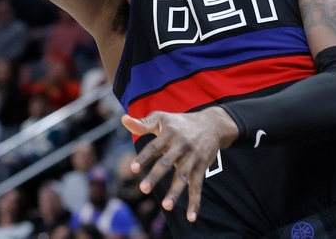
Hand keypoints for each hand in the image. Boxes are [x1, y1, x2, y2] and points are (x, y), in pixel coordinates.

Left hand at [121, 107, 237, 221]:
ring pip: (183, 176)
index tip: (133, 169)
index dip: (144, 157)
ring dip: (176, 191)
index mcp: (169, 134)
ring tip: (166, 206)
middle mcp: (181, 145)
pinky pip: (198, 186)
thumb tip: (123, 119)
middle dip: (156, 176)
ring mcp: (192, 157)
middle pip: (167, 162)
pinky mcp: (201, 168)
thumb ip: (142, 124)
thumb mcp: (162, 119)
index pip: (154, 146)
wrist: (212, 124)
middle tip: (144, 189)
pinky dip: (195, 202)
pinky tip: (191, 217)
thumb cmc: (180, 123)